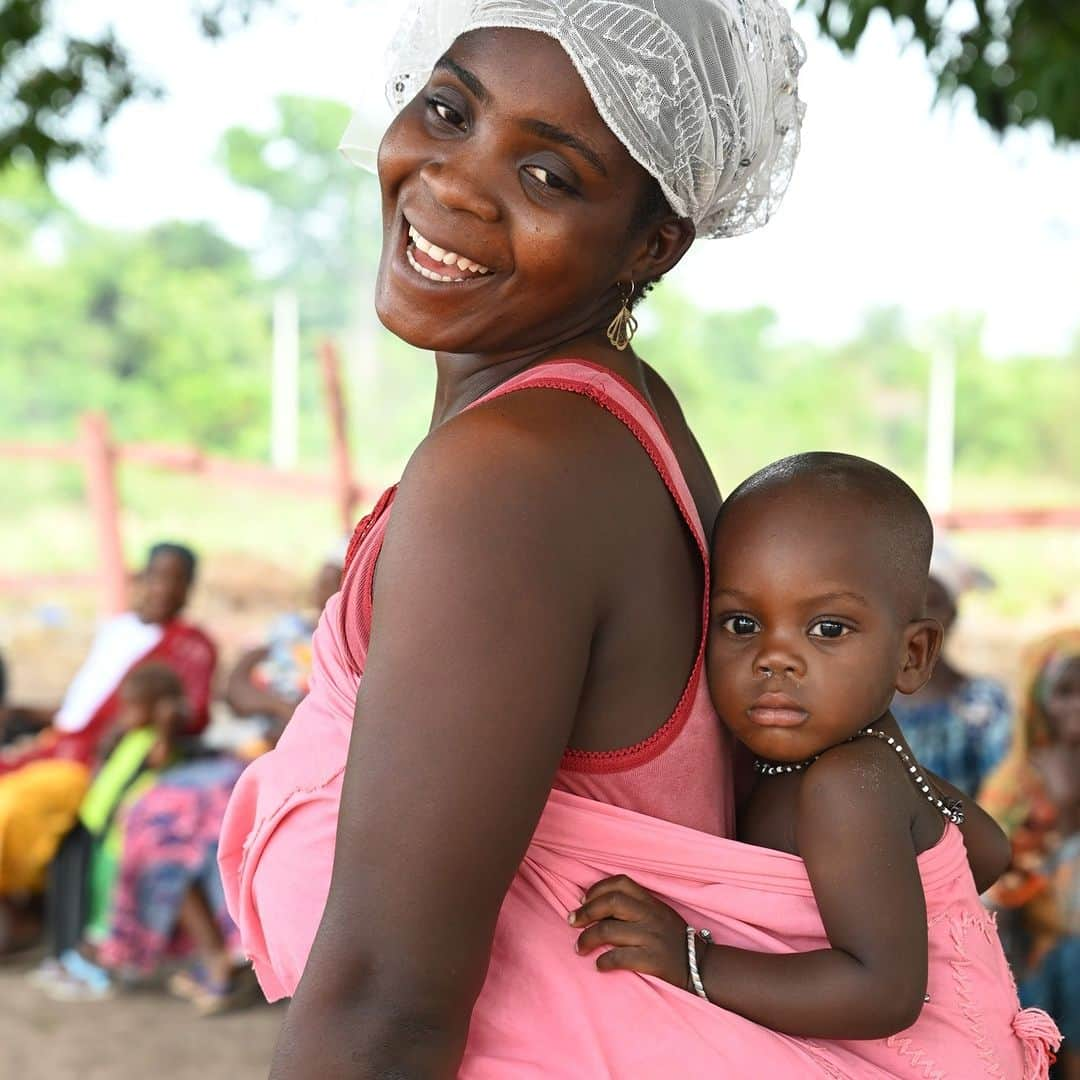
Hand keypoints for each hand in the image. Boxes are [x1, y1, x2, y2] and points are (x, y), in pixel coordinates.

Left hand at [568, 875, 689, 987]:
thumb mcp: (657, 914)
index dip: (596, 889)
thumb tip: (594, 906)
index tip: (582, 900)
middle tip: (572, 922)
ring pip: (608, 931)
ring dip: (587, 939)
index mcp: (650, 902)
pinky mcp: (652, 960)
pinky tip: (599, 965)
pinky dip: (603, 961)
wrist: (701, 966)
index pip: (620, 883)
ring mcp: (651, 937)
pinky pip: (618, 957)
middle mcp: (650, 915)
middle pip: (610, 903)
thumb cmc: (672, 939)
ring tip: (579, 948)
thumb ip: (633, 907)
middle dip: (585, 911)